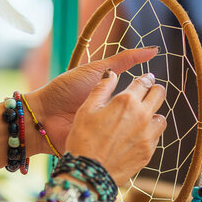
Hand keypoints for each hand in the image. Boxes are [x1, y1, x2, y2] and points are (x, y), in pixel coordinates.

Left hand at [24, 47, 159, 153]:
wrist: (43, 114)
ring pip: (131, 136)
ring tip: (140, 126)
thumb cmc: (66, 89)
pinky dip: (123, 148)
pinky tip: (129, 142)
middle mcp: (111, 117)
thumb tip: (154, 50)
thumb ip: (124, 61)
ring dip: (135, 132)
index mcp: (113, 99)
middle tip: (147, 111)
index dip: (147, 96)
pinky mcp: (98, 147)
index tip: (158, 92)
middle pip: (137, 119)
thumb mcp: (98, 70)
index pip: (138, 98)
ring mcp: (105, 133)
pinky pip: (116, 151)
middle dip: (142, 116)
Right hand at [65, 70, 166, 184]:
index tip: (146, 78)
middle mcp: (142, 116)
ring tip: (143, 117)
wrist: (89, 173)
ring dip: (154, 114)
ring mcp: (148, 135)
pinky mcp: (148, 152)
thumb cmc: (82, 139)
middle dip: (155, 90)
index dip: (145, 78)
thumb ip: (101, 88)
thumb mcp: (86, 109)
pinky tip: (138, 136)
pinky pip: (156, 137)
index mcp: (126, 101)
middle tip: (148, 92)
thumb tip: (111, 73)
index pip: (143, 82)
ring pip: (161, 118)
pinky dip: (150, 133)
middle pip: (159, 94)